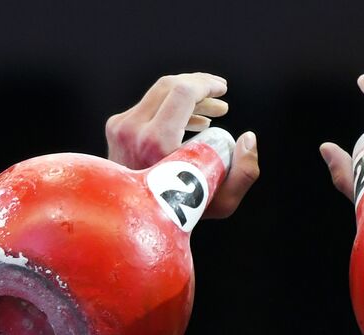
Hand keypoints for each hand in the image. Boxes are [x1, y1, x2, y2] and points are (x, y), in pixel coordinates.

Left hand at [105, 72, 258, 218]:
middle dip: (200, 86)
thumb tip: (248, 138)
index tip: (223, 89)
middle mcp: (134, 130)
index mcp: (156, 141)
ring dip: (188, 96)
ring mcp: (121, 127)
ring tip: (214, 111)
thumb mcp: (222, 201)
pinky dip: (172, 107)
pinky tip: (193, 120)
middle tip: (222, 95)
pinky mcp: (116, 127)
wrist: (133, 221)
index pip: (182, 91)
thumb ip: (245, 173)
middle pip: (170, 86)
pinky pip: (148, 105)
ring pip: (158, 93)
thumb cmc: (181, 216)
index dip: (206, 84)